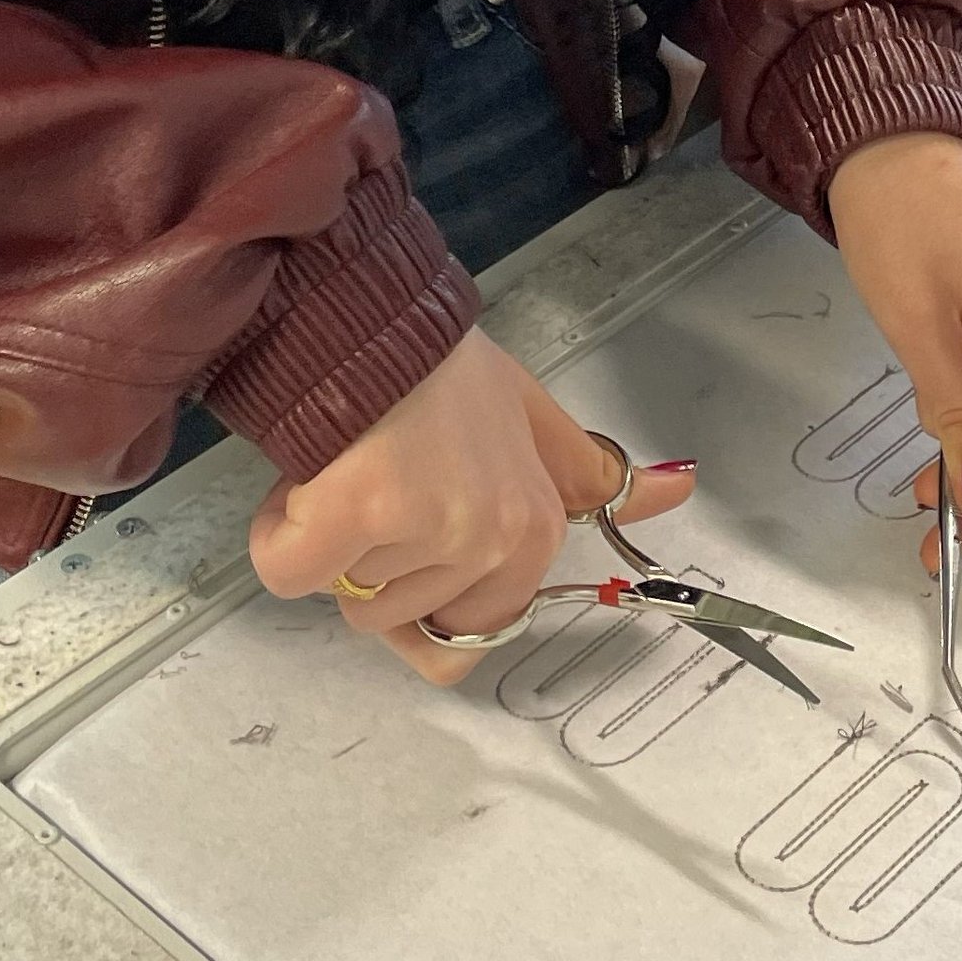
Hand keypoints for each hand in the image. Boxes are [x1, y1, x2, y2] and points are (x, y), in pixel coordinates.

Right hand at [248, 326, 695, 684]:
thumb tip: (680, 488)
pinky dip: (281, 534)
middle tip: (379, 487)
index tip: (412, 532)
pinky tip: (311, 480)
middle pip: (393, 619)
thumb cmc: (441, 374)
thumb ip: (590, 474)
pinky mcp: (359, 514)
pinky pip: (291, 573)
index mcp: (534, 535)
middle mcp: (495, 542)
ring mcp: (431, 530)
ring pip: (345, 596)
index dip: (415, 593)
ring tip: (349, 472)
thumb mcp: (534, 420)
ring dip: (327, 545)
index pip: (464, 638)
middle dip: (368, 566)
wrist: (371, 322)